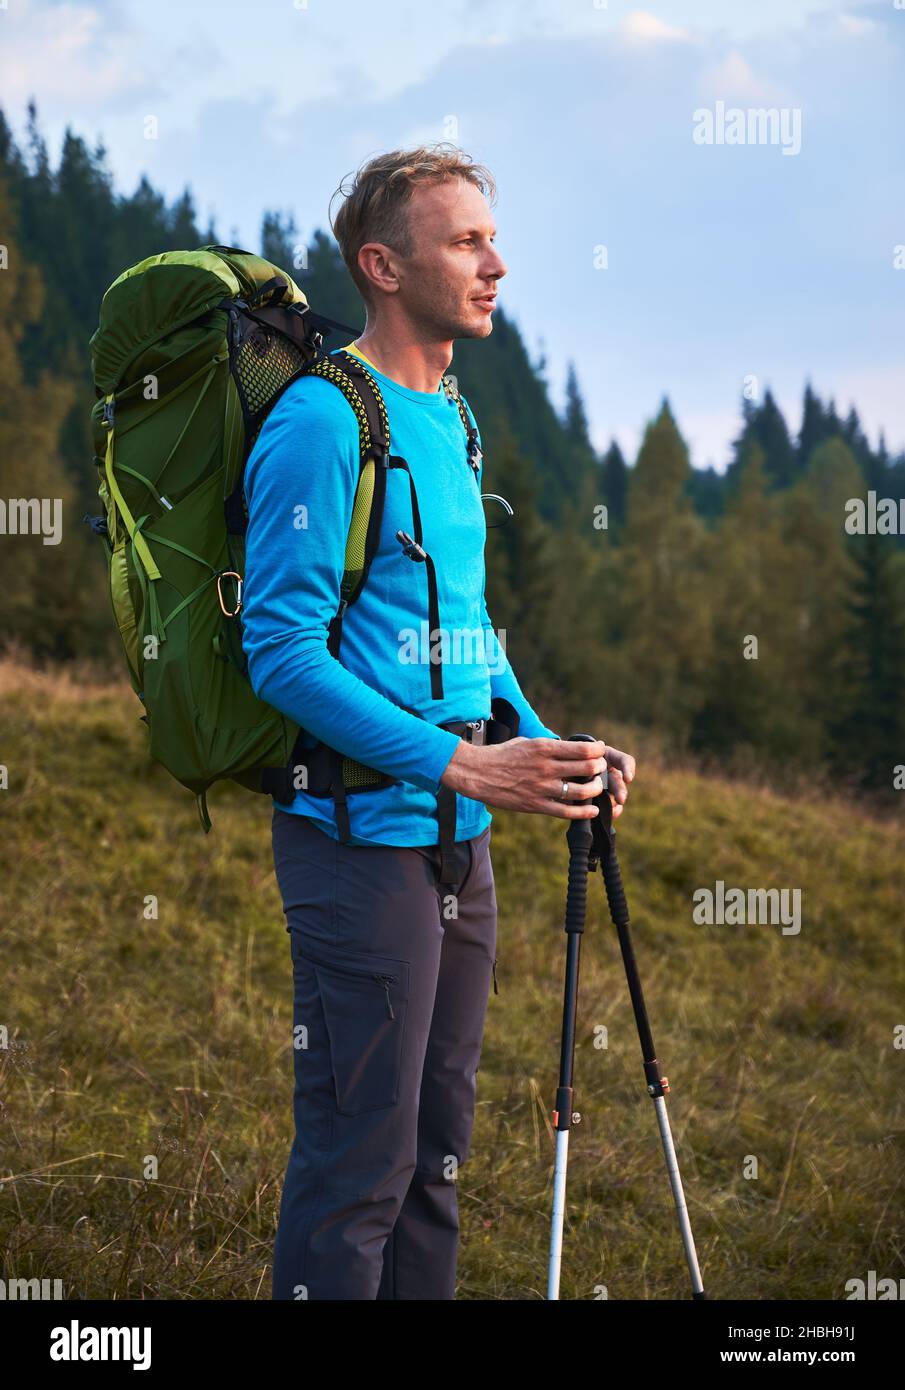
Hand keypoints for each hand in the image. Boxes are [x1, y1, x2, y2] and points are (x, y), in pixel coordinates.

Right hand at [440, 736, 635, 821]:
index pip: (583, 749)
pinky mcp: (536, 805)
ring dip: (595, 788)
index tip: (600, 751)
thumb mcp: (527, 742)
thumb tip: (569, 749)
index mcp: (544, 748)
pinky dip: (584, 812)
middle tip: (600, 768)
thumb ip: (549, 747)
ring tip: (595, 786)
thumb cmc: (502, 755)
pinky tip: (592, 810)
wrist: (477, 772)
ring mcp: (541, 787)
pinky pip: (566, 811)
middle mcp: (546, 767)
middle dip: (599, 768)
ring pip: (581, 791)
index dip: (598, 750)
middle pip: (587, 768)